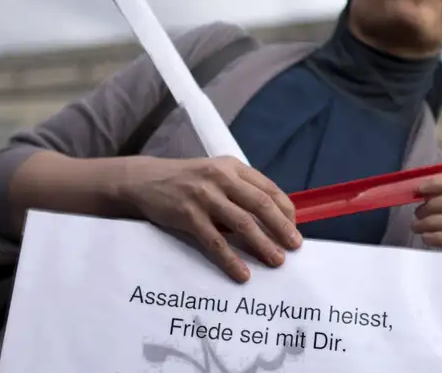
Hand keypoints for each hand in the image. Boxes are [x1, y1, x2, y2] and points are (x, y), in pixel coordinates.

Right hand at [115, 156, 301, 282]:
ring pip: (242, 224)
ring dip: (262, 244)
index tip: (294, 227)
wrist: (146, 180)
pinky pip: (215, 242)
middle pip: (260, 205)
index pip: (268, 189)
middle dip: (281, 227)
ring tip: (276, 260)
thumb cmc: (187, 180)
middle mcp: (221, 178)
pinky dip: (231, 259)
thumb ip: (240, 189)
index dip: (285, 210)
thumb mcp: (216, 173)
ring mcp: (205, 196)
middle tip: (295, 246)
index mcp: (233, 167)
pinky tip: (242, 273)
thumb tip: (272, 218)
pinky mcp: (188, 216)